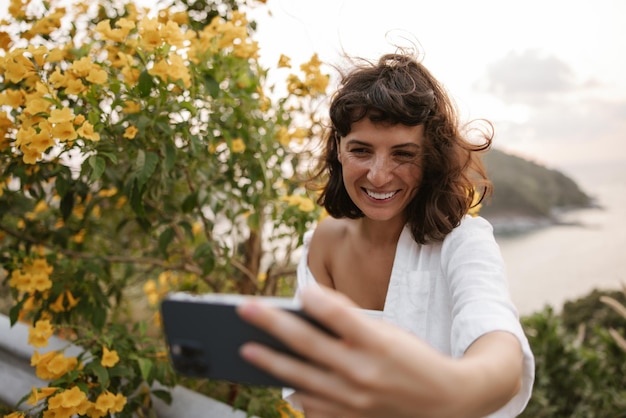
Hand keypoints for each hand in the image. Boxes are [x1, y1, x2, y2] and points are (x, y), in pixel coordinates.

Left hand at [237, 286, 521, 417]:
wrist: (446, 402)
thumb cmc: (414, 359)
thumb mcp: (389, 332)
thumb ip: (351, 319)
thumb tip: (311, 304)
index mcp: (377, 343)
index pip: (340, 315)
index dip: (316, 299)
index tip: (297, 288)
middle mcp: (363, 372)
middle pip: (308, 345)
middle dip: (271, 325)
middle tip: (244, 311)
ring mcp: (354, 401)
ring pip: (301, 379)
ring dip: (271, 364)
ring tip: (247, 351)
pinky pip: (313, 408)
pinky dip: (296, 394)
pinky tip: (282, 383)